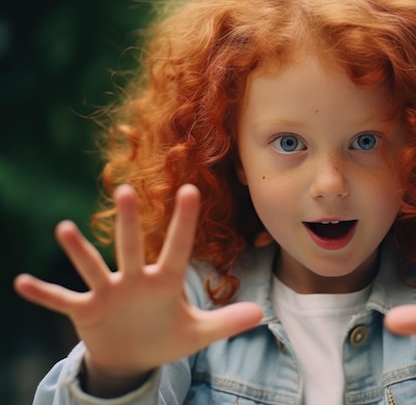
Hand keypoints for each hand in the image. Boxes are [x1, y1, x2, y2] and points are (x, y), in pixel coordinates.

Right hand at [14, 185, 262, 387]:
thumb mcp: (198, 334)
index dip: (184, 223)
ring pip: (93, 267)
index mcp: (164, 283)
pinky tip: (22, 283)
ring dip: (80, 251)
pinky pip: (62, 300)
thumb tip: (263, 314)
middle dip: (131, 223)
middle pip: (132, 248)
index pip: (177, 249)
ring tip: (65, 229)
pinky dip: (44, 293)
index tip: (190, 190)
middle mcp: (135, 280)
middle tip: (127, 191)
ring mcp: (108, 294)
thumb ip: (227, 322)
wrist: (132, 355)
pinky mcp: (86, 311)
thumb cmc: (166, 337)